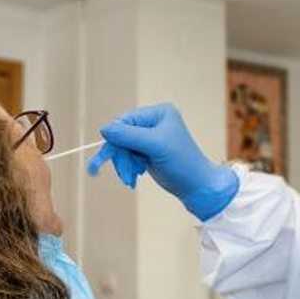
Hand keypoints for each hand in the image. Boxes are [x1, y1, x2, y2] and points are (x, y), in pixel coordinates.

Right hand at [88, 103, 238, 220]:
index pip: (127, 119)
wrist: (196, 185)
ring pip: (122, 147)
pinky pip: (127, 156)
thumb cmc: (182, 161)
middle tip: (123, 170)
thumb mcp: (155, 145)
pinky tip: (134, 176)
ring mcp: (149, 138)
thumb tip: (104, 128)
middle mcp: (153, 122)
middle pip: (122, 134)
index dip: (117, 136)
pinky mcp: (146, 152)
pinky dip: (128, 167)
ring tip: (131, 176)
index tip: (111, 153)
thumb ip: (129, 135)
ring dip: (123, 163)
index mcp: (159, 113)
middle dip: (121, 153)